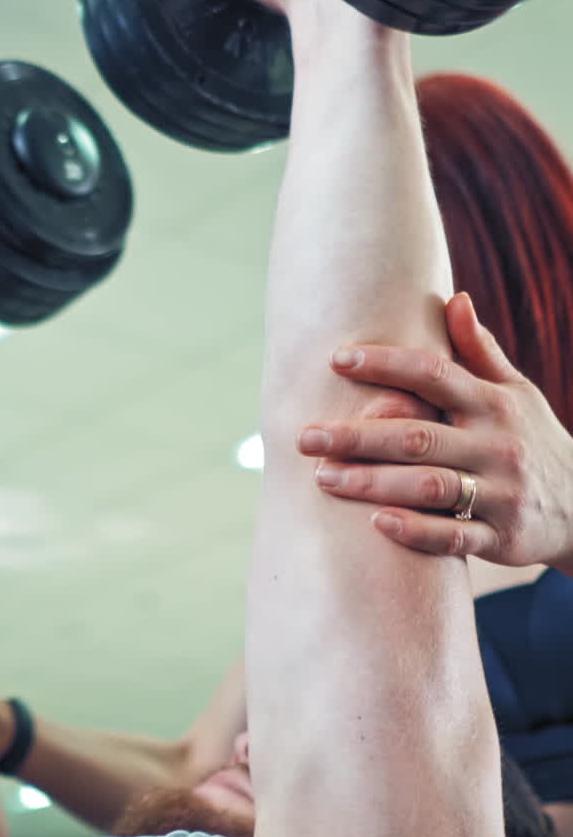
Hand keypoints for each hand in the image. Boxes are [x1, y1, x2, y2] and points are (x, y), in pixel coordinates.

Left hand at [298, 293, 572, 566]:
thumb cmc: (532, 440)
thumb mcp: (516, 393)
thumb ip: (479, 351)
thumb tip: (453, 298)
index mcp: (495, 403)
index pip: (433, 374)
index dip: (385, 364)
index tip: (336, 359)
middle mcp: (498, 445)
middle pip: (418, 436)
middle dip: (358, 436)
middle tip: (305, 438)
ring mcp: (503, 493)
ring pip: (430, 486)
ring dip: (373, 483)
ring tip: (323, 477)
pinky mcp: (503, 538)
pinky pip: (455, 537)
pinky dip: (415, 530)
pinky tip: (376, 522)